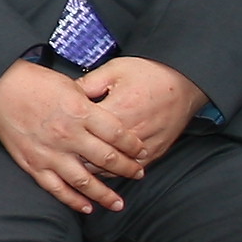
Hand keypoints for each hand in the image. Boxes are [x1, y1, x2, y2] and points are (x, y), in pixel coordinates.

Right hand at [0, 59, 147, 214]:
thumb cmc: (35, 82)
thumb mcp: (71, 85)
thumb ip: (91, 105)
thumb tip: (110, 119)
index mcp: (81, 112)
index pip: (118, 135)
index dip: (134, 145)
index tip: (143, 151)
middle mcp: (69, 135)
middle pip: (107, 159)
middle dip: (128, 169)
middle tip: (138, 174)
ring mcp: (50, 152)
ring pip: (84, 181)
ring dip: (104, 194)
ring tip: (118, 203)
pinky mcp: (33, 164)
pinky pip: (57, 188)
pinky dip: (73, 200)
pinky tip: (87, 207)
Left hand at [75, 54, 206, 169]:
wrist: (185, 81)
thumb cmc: (150, 73)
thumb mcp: (114, 70)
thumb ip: (87, 84)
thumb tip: (65, 95)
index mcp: (115, 112)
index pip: (81, 134)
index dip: (66, 135)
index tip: (56, 133)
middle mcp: (130, 134)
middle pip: (93, 157)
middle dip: (75, 156)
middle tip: (63, 151)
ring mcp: (144, 147)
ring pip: (111, 170)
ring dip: (95, 168)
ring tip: (80, 161)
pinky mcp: (155, 153)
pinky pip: (131, 171)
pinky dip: (116, 172)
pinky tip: (106, 167)